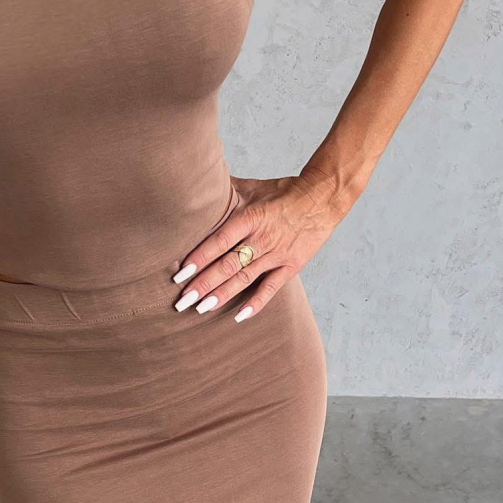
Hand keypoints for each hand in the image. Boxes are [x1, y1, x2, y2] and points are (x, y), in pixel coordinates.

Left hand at [171, 170, 348, 320]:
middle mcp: (262, 238)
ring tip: (201, 309)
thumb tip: (197, 186)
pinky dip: (256, 303)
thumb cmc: (283, 192)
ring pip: (245, 279)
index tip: (180, 274)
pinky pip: (271, 288)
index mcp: (250, 218)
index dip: (199, 259)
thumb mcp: (252, 187)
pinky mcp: (290, 265)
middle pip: (228, 265)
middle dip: (204, 284)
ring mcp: (277, 254)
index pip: (220, 242)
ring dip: (222, 295)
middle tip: (183, 301)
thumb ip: (225, 192)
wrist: (322, 198)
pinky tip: (239, 316)